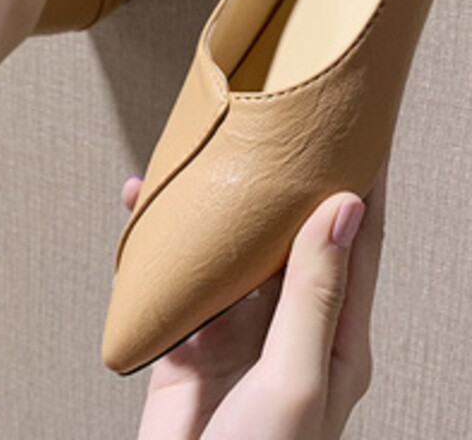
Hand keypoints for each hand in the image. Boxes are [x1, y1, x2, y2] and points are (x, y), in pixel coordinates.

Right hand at [126, 158, 387, 439]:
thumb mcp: (295, 378)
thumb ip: (315, 294)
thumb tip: (342, 211)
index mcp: (335, 336)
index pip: (357, 243)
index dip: (361, 185)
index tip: (354, 132)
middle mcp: (288, 325)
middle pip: (291, 236)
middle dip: (284, 184)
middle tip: (273, 129)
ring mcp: (238, 331)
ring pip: (231, 251)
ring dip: (216, 208)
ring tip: (202, 161)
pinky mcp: (189, 341)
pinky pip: (176, 279)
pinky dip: (160, 244)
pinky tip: (147, 215)